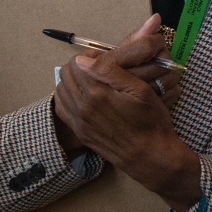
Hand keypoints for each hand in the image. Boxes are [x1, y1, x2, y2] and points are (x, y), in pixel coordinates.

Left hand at [53, 14, 199, 208]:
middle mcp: (82, 107)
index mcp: (97, 94)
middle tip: (97, 69)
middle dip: (79, 67)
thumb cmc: (151, 121)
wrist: (149, 155)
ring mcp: (78, 122)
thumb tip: (84, 60)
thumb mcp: (140, 90)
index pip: (77, 63)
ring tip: (90, 82)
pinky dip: (68, 98)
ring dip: (72, 81)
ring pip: (61, 90)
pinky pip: (62, 109)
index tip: (104, 59)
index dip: (90, 56)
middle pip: (65, 75)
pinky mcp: (79, 132)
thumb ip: (111, 72)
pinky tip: (83, 97)